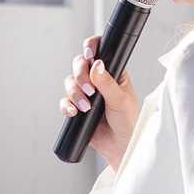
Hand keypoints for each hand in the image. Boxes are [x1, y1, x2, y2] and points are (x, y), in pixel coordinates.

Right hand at [60, 35, 141, 169]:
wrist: (121, 146)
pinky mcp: (77, 107)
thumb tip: (97, 65)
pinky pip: (65, 101)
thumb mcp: (120, 100)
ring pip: (70, 82)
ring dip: (74, 93)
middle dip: (80, 75)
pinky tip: (74, 112)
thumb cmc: (129, 122)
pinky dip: (67, 105)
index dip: (91, 47)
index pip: (100, 51)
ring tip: (86, 107)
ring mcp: (86, 93)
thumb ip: (107, 83)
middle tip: (89, 89)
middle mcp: (98, 80)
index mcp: (113, 72)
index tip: (88, 54)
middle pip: (79, 65)